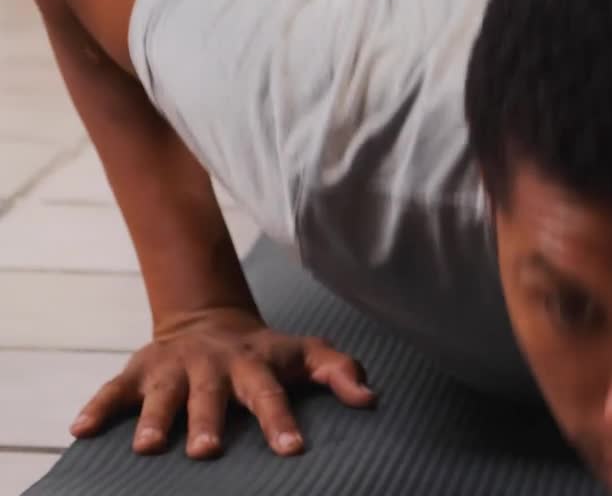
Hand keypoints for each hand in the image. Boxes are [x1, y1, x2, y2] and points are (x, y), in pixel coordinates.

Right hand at [70, 307, 375, 458]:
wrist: (208, 320)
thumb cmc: (266, 352)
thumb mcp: (307, 353)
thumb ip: (341, 371)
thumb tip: (370, 398)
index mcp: (255, 364)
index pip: (271, 394)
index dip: (281, 420)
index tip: (291, 448)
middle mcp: (213, 365)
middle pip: (212, 396)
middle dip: (208, 422)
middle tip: (206, 452)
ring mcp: (174, 368)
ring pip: (163, 394)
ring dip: (155, 420)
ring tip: (148, 449)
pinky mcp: (138, 371)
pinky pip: (114, 390)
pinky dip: (98, 407)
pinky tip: (81, 429)